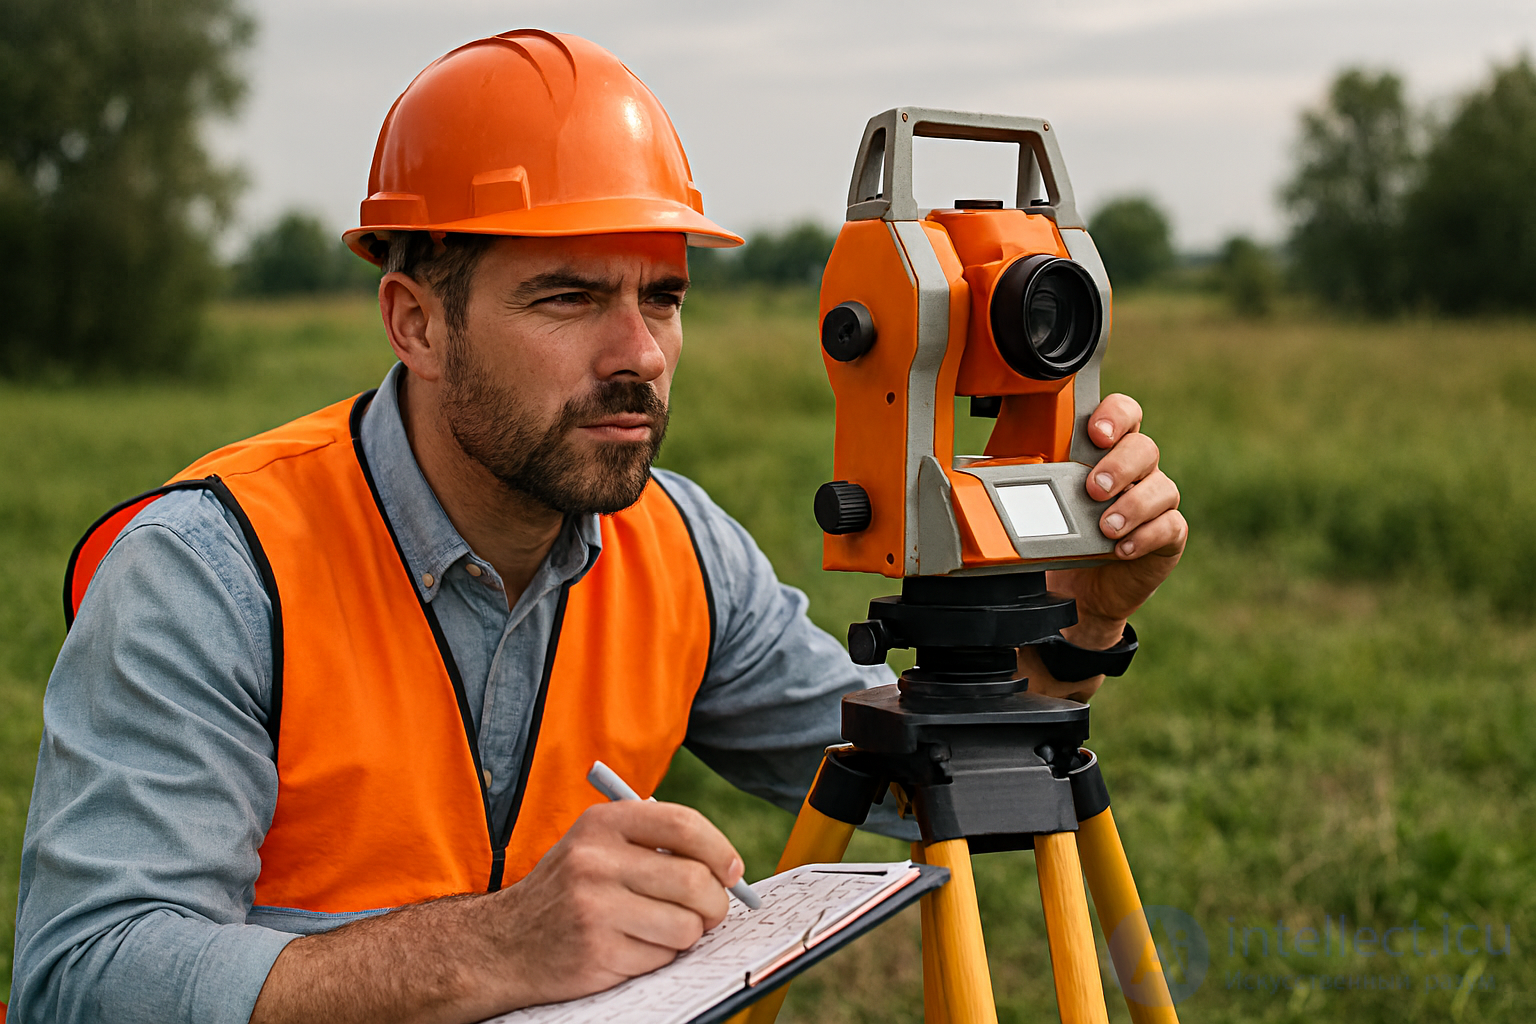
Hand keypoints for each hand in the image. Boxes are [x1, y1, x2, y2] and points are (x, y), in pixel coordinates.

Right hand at [487, 800, 743, 1007]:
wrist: (501, 944)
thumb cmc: (566, 892)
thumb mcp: (594, 847)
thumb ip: (651, 845)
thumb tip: (726, 869)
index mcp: (601, 824)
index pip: (683, 824)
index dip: (719, 849)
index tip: (732, 870)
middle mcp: (596, 861)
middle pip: (693, 881)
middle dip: (715, 904)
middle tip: (712, 912)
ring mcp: (594, 908)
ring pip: (685, 925)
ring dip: (688, 935)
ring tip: (665, 931)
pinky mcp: (597, 952)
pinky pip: (661, 957)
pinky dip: (660, 957)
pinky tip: (634, 947)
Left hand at [1027, 393, 1186, 700]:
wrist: (1075, 591)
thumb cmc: (1057, 536)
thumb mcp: (1034, 503)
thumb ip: (1018, 479)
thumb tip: (965, 472)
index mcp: (1104, 450)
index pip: (1124, 414)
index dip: (1115, 415)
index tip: (1094, 432)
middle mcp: (1134, 471)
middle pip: (1144, 447)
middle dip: (1119, 464)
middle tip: (1093, 487)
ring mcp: (1153, 502)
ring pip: (1161, 487)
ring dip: (1132, 505)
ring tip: (1104, 525)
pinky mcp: (1166, 535)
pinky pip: (1168, 527)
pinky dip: (1145, 536)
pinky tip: (1120, 548)